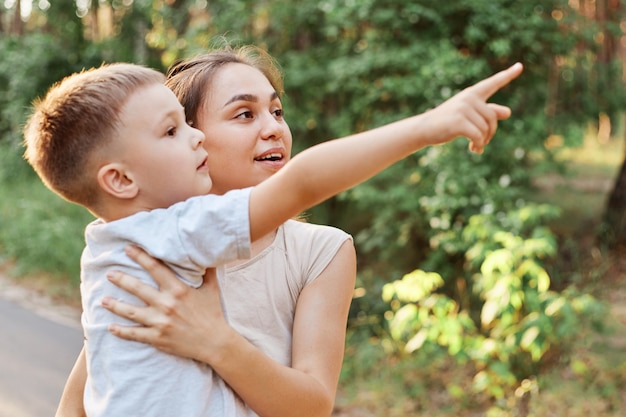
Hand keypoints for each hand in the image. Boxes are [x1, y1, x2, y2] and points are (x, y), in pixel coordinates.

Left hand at [102, 245, 228, 362]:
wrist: (215, 342)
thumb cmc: (213, 313)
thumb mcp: (212, 288)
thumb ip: (207, 271)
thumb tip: (207, 253)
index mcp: (179, 290)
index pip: (156, 268)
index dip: (141, 257)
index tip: (128, 248)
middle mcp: (167, 305)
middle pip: (137, 288)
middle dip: (121, 279)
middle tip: (109, 273)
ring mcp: (160, 322)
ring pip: (131, 312)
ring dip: (115, 305)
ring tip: (103, 300)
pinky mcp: (157, 338)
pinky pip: (134, 334)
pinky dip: (121, 331)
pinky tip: (110, 327)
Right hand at [427, 62, 522, 152]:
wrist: (424, 129)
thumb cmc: (446, 121)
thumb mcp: (467, 115)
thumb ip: (488, 112)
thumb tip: (508, 112)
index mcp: (471, 94)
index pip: (492, 83)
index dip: (507, 75)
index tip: (520, 66)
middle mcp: (468, 98)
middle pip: (492, 117)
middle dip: (490, 132)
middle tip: (483, 142)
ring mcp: (463, 108)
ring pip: (485, 128)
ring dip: (483, 141)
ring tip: (477, 147)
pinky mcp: (459, 121)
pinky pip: (478, 135)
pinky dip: (478, 145)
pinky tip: (474, 150)